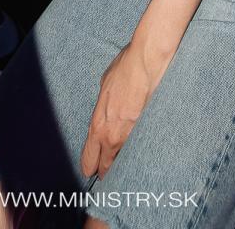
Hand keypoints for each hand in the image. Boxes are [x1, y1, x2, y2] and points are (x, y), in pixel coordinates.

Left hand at [80, 42, 168, 178]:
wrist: (146, 63)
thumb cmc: (124, 70)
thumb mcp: (104, 87)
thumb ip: (103, 107)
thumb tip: (106, 112)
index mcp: (98, 125)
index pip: (89, 158)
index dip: (88, 167)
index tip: (89, 170)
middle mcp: (112, 135)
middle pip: (106, 167)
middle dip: (104, 171)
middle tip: (104, 172)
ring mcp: (130, 135)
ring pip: (122, 160)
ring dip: (121, 162)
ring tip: (121, 163)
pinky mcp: (146, 131)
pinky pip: (137, 148)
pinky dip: (136, 150)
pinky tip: (137, 149)